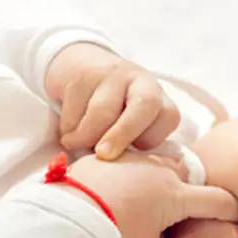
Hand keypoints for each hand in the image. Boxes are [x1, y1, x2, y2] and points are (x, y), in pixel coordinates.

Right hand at [47, 43, 180, 157]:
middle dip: (123, 134)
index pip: (169, 117)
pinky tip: (70, 129)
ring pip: (101, 114)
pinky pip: (73, 114)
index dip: (153, 138)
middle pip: (144, 105)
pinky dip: (68, 130)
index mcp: (157, 95)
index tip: (136, 149)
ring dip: (85, 137)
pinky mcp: (80, 77)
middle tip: (103, 155)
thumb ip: (138, 141)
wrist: (78, 62)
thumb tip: (133, 175)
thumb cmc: (110, 106)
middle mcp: (138, 80)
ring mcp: (109, 76)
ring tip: (77, 143)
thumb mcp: (132, 118)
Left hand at [65, 150, 237, 237]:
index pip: (218, 201)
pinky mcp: (112, 153)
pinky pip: (132, 160)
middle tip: (179, 214)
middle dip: (190, 194)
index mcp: (177, 195)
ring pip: (161, 165)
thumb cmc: (111, 232)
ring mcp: (136, 158)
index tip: (233, 220)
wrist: (69, 211)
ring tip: (147, 202)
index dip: (230, 212)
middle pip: (189, 177)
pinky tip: (121, 191)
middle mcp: (161, 171)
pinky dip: (133, 174)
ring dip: (161, 181)